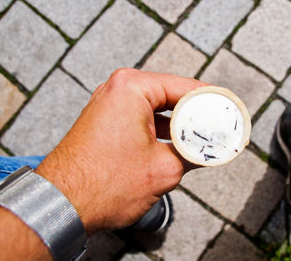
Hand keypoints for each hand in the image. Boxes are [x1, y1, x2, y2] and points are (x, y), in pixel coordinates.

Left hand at [35, 68, 206, 233]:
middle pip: (171, 95)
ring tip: (201, 137)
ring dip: (178, 123)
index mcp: (132, 87)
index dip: (211, 100)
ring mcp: (108, 104)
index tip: (229, 109)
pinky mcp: (105, 120)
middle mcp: (118, 88)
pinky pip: (142, 118)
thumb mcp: (165, 168)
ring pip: (157, 108)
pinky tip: (176, 143)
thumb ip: (195, 153)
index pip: (185, 87)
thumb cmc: (104, 184)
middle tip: (218, 126)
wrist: (61, 204)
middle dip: (196, 113)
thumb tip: (211, 149)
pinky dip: (160, 129)